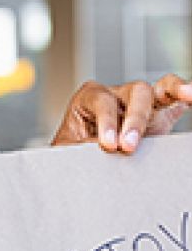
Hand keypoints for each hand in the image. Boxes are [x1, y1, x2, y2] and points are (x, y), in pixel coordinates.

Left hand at [52, 74, 191, 153]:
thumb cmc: (71, 150)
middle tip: (128, 146)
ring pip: (157, 90)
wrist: (79, 160)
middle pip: (134, 92)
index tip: (108, 145)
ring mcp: (139, 104)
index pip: (103, 102)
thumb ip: (85, 148)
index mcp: (90, 97)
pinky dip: (185, 96)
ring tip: (187, 95)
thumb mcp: (70, 150)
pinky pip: (173, 100)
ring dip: (173, 91)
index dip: (107, 122)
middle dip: (135, 119)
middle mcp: (117, 95)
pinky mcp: (158, 116)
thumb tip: (104, 154)